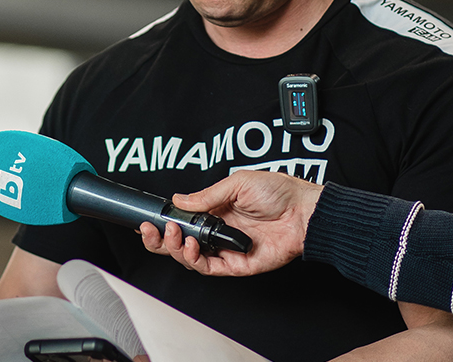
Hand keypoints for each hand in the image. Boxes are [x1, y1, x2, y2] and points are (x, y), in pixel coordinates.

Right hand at [139, 170, 321, 275]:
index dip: (162, 224)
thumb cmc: (278, 192)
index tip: (147, 221)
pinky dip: (195, 259)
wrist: (304, 211)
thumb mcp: (236, 184)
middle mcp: (216, 233)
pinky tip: (192, 246)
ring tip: (174, 235)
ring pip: (189, 258)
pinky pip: (209, 268)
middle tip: (150, 230)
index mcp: (214, 212)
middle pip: (179, 244)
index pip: (181, 223)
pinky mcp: (237, 264)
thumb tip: (178, 201)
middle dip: (159, 239)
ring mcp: (225, 249)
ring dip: (175, 248)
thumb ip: (206, 196)